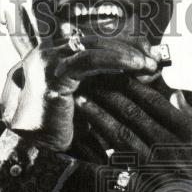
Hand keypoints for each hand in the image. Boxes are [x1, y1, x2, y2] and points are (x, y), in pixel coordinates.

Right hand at [0, 34, 159, 150]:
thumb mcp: (86, 103)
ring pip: (93, 46)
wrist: (36, 151)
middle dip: (127, 47)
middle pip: (94, 41)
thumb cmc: (61, 133)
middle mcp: (47, 53)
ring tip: (149, 62)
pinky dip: (116, 59)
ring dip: (125, 52)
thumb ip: (105, 88)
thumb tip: (143, 80)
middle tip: (154, 57)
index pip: (91, 43)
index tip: (146, 55)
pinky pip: (90, 59)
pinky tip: (136, 64)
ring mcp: (47, 61)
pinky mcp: (53, 74)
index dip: (120, 46)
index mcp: (53, 58)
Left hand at [73, 78, 191, 191]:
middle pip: (133, 114)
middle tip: (90, 79)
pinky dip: (101, 150)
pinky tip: (88, 140)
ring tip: (83, 102)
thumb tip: (176, 95)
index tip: (115, 73)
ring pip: (121, 136)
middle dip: (109, 94)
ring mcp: (156, 167)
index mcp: (188, 131)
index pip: (154, 101)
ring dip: (99, 117)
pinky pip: (120, 166)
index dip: (131, 85)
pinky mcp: (146, 187)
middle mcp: (170, 145)